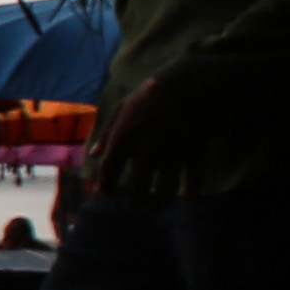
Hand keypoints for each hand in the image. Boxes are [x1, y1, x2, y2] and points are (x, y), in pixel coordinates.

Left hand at [84, 66, 202, 197]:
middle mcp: (146, 148)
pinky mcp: (195, 151)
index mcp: (125, 135)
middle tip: (134, 206)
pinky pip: (194, 180)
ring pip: (164, 191)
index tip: (106, 193)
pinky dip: (191, 193)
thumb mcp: (124, 106)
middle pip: (136, 187)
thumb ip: (108, 131)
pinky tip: (186, 199)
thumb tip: (94, 154)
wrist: (190, 80)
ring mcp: (172, 152)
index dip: (105, 185)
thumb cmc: (152, 93)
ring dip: (158, 205)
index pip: (109, 169)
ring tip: (155, 209)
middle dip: (134, 202)